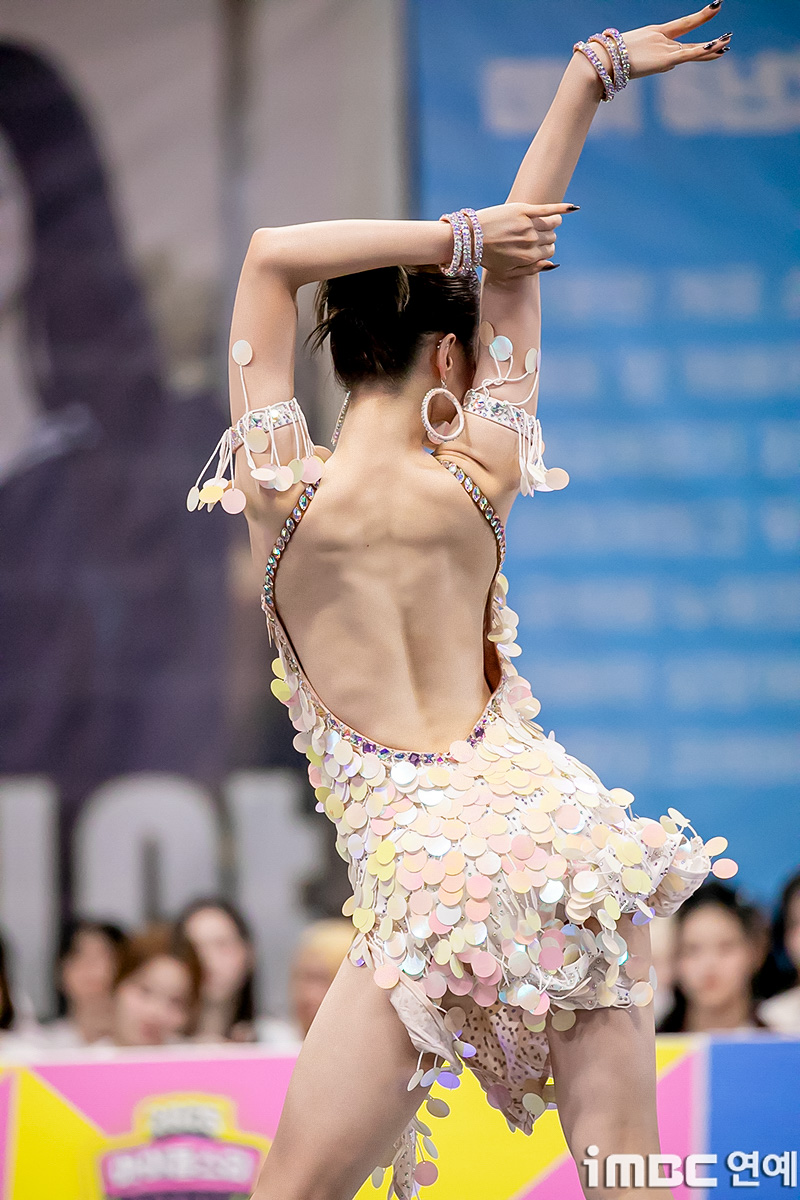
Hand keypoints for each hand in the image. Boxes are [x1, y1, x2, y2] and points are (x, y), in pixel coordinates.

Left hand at [475, 201, 576, 277]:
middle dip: (546, 237)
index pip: (550, 251)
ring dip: (553, 223)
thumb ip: (531, 270)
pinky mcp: (523, 210)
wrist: (470, 238)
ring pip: (553, 223)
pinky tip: (572, 208)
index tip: (536, 246)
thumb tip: (554, 264)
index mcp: (529, 257)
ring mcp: (528, 225)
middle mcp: (531, 241)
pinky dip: (561, 208)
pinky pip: (548, 209)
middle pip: (552, 237)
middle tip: (533, 235)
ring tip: (546, 221)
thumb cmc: (488, 257)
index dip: (545, 249)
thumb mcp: (508, 272)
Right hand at [611, 4, 732, 79]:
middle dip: (709, 42)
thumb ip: (652, 62)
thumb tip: (669, 67)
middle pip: (689, 44)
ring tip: (727, 45)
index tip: (714, 8)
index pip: (680, 26)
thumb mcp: (631, 59)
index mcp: (654, 33)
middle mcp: (662, 38)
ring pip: (692, 51)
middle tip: (727, 38)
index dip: (698, 18)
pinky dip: (703, 52)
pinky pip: (688, 55)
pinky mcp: (665, 59)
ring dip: (711, 50)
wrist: (603, 60)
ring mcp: (663, 47)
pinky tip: (717, 48)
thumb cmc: (609, 60)